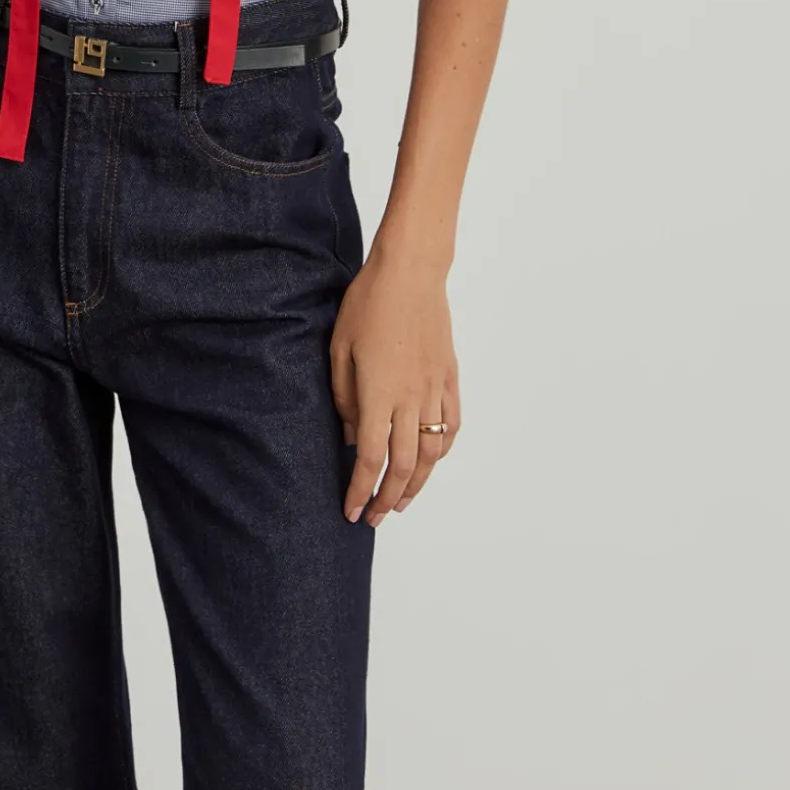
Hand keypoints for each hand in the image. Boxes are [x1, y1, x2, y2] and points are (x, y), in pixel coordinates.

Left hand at [330, 242, 459, 524]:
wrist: (411, 272)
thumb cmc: (367, 304)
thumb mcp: (339, 349)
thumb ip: (343, 398)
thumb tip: (347, 436)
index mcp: (378, 394)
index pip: (369, 458)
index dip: (361, 490)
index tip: (352, 512)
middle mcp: (410, 398)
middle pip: (404, 465)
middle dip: (388, 498)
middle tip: (375, 518)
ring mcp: (435, 389)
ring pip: (432, 452)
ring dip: (418, 483)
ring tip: (402, 500)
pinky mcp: (450, 377)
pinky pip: (451, 425)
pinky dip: (442, 450)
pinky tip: (431, 461)